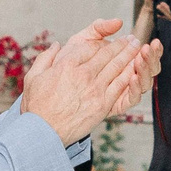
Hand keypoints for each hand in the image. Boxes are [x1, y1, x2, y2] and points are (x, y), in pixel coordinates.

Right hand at [23, 18, 158, 145]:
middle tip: (130, 38)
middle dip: (121, 44)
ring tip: (137, 47)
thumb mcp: (33, 76)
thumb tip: (55, 45)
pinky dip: (130, 74)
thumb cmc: (37, 106)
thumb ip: (45, 58)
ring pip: (117, 67)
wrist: (44, 132)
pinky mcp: (103, 104)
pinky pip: (120, 85)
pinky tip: (136, 68)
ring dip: (129, 55)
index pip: (89, 47)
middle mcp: (83, 74)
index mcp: (66, 64)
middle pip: (107, 54)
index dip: (100, 42)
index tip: (107, 40)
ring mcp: (95, 89)